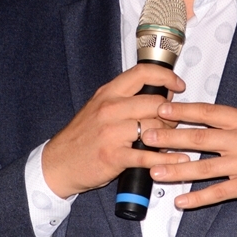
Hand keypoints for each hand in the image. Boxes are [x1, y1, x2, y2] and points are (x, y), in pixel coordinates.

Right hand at [41, 63, 189, 197]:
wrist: (58, 163)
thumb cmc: (81, 137)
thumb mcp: (98, 107)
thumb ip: (123, 98)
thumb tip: (155, 91)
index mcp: (108, 93)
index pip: (143, 73)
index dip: (166, 76)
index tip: (177, 84)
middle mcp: (110, 109)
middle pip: (156, 103)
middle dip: (171, 114)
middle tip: (172, 122)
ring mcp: (112, 132)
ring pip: (155, 127)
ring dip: (169, 136)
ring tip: (170, 141)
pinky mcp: (114, 156)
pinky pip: (148, 155)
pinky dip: (166, 159)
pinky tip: (177, 159)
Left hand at [144, 90, 236, 211]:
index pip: (209, 112)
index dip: (183, 111)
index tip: (161, 108)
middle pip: (199, 137)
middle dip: (170, 137)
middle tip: (146, 137)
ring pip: (204, 167)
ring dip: (177, 169)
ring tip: (154, 170)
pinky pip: (219, 192)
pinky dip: (198, 198)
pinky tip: (181, 202)